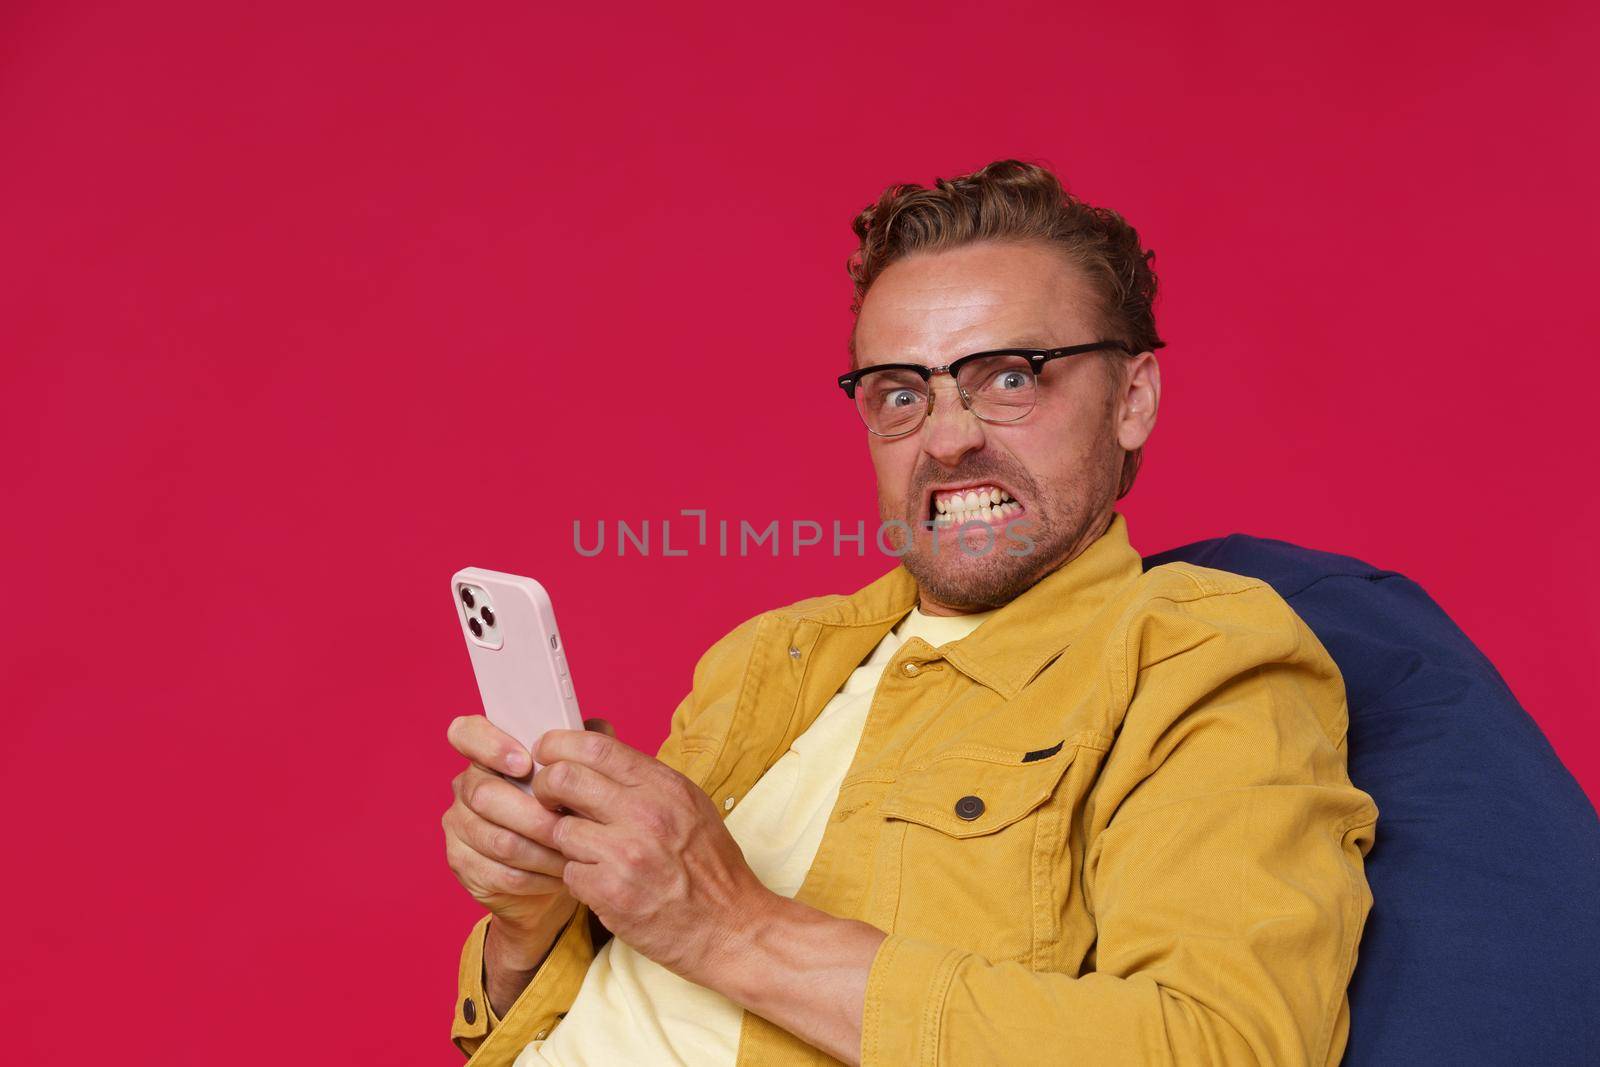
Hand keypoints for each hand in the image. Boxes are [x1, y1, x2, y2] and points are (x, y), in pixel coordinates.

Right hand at [442, 714, 616, 939]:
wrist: (552, 869)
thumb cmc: (565, 808)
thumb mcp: (576, 774)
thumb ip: (581, 747)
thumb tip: (594, 730)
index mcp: (488, 754)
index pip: (466, 733)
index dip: (490, 745)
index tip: (524, 763)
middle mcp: (466, 786)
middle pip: (484, 795)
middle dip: (534, 813)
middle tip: (568, 823)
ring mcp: (459, 826)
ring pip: (498, 840)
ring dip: (543, 849)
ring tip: (575, 851)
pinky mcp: (464, 865)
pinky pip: (502, 873)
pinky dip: (538, 876)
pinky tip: (561, 873)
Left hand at [528, 728, 777, 984]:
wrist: (731, 927)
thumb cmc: (709, 866)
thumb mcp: (689, 806)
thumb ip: (644, 779)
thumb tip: (594, 746)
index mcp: (665, 786)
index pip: (595, 746)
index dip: (559, 744)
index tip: (548, 753)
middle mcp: (646, 813)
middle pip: (564, 778)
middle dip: (546, 787)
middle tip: (550, 799)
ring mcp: (627, 853)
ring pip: (560, 830)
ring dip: (565, 841)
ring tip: (588, 852)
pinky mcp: (611, 893)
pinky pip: (569, 873)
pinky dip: (579, 879)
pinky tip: (602, 883)